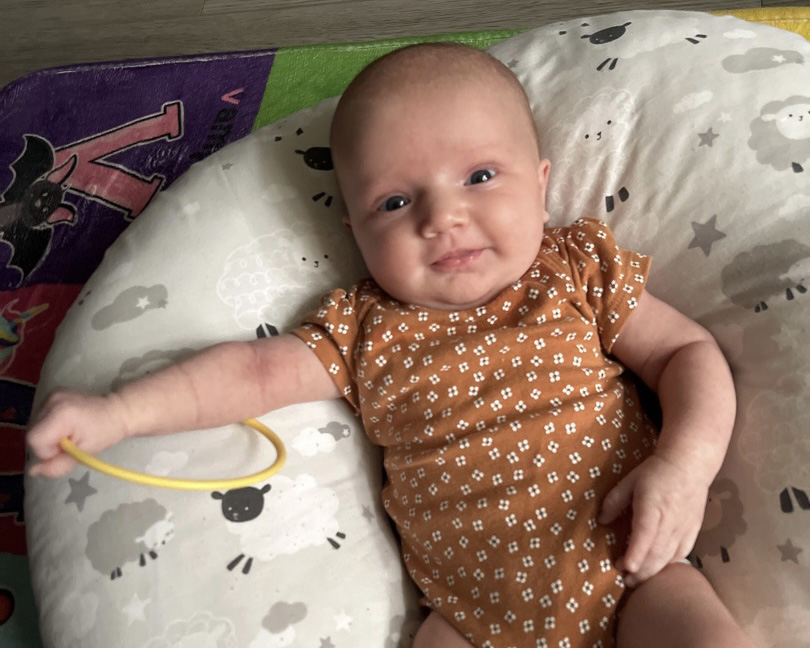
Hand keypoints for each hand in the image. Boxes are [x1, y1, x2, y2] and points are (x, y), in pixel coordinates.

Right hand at [27, 389, 129, 477]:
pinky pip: (40, 418)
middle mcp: (52, 401)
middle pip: (32, 432)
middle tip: (69, 443)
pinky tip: (66, 426)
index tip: (66, 450)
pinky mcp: (52, 394)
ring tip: (69, 433)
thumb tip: (32, 471)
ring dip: (48, 436)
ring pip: (34, 426)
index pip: (34, 439)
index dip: (47, 452)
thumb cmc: (105, 433)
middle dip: (47, 445)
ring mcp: (51, 395)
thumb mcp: (84, 454)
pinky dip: (49, 426)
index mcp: (60, 414)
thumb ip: (57, 465)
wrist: (117, 411)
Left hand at [598, 453, 708, 586]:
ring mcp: (684, 528)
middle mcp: (670, 520)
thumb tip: (602, 521)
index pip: (644, 533)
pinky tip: (657, 569)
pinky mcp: (693, 532)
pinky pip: (681, 554)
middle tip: (625, 580)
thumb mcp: (629, 482)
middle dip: (641, 570)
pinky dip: (668, 565)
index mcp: (652, 506)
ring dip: (653, 571)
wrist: (688, 466)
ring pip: (669, 557)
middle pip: (656, 552)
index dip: (636, 552)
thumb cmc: (655, 473)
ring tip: (637, 580)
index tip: (626, 567)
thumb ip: (614, 502)